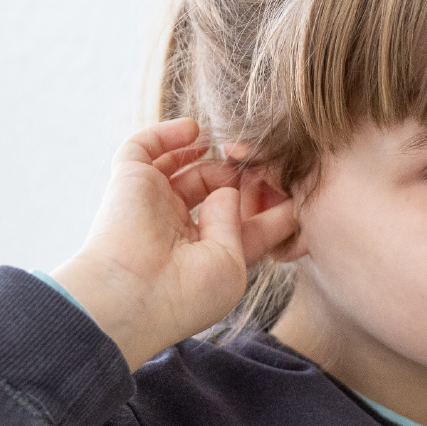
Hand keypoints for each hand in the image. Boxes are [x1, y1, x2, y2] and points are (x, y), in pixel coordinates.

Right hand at [52, 119, 298, 369]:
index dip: (269, 204)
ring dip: (208, 154)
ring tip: (232, 149)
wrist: (132, 294)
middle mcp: (180, 227)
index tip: (297, 188)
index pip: (243, 221)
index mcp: (207, 254)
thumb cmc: (186, 293)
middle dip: (241, 175)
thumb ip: (241, 222)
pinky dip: (167, 133)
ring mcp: (154, 202)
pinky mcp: (129, 181)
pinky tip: (193, 131)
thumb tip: (229, 189)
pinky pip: (144, 147)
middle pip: (216, 189)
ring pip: (182, 166)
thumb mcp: (234, 263)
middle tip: (262, 162)